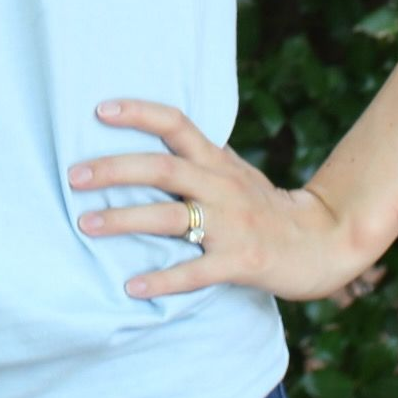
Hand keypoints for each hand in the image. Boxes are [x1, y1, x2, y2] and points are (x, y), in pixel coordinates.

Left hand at [67, 98, 364, 303]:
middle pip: (163, 168)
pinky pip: (196, 271)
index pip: (176, 124)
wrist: (323, 241)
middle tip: (73, 176)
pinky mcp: (241, 261)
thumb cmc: (267, 207)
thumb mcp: (235, 172)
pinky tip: (132, 287)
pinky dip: (163, 279)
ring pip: (171, 217)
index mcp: (217, 161)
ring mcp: (231, 224)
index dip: (140, 113)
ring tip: (85, 225)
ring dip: (125, 220)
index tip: (100, 110)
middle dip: (115, 170)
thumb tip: (151, 139)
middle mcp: (221, 186)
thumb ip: (198, 158)